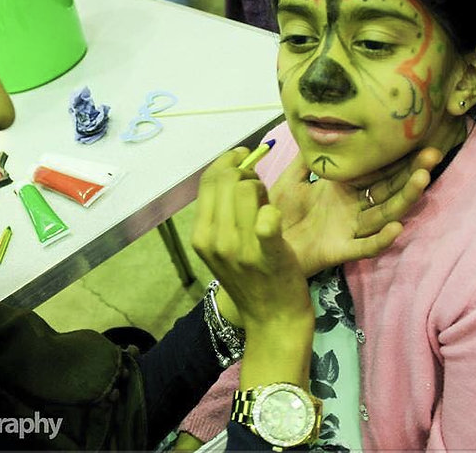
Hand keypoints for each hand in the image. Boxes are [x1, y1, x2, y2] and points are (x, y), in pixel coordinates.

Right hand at [191, 148, 311, 329]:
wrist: (272, 320)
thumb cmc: (252, 279)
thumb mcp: (224, 246)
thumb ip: (224, 212)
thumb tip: (236, 171)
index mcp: (201, 235)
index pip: (208, 181)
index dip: (227, 161)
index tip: (245, 155)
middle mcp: (215, 240)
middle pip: (227, 180)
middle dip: (246, 172)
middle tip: (260, 186)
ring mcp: (239, 249)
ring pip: (248, 190)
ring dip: (262, 190)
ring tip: (268, 206)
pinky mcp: (267, 256)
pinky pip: (267, 220)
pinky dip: (271, 213)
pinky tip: (274, 218)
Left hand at [270, 147, 442, 277]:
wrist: (265, 243)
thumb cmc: (278, 212)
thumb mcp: (291, 179)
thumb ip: (306, 158)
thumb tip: (319, 128)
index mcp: (344, 188)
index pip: (377, 170)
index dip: (397, 157)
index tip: (418, 139)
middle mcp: (352, 207)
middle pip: (389, 189)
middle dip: (411, 172)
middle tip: (432, 153)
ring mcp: (350, 228)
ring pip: (385, 213)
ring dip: (404, 198)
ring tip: (422, 179)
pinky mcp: (341, 249)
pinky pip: (366, 246)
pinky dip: (382, 238)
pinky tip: (396, 228)